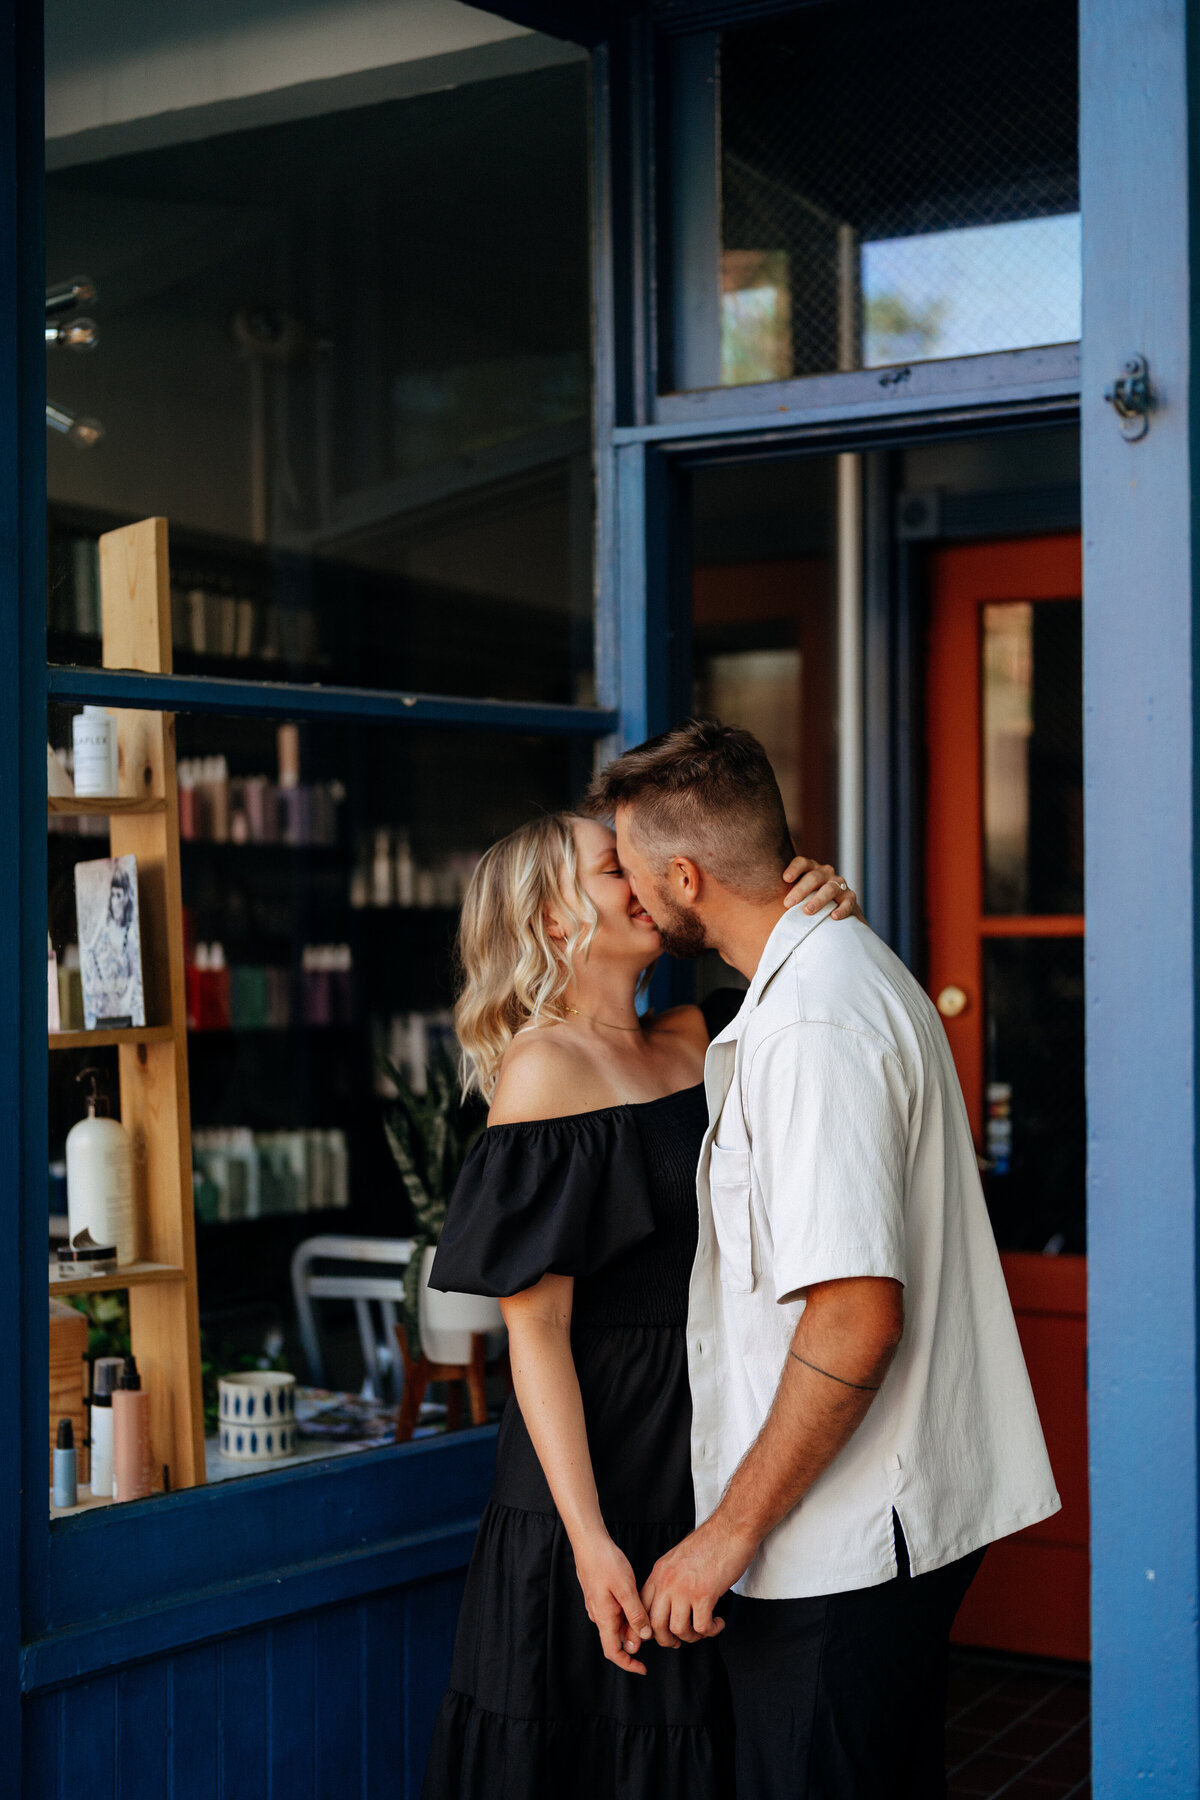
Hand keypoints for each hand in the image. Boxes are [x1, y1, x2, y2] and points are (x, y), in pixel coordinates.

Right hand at [573, 1531, 652, 1674]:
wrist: (589, 1541)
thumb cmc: (606, 1562)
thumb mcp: (626, 1588)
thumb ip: (635, 1614)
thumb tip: (644, 1637)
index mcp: (604, 1617)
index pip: (613, 1652)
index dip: (628, 1664)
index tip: (643, 1669)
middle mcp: (599, 1615)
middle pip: (617, 1639)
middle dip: (637, 1642)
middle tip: (659, 1635)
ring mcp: (598, 1605)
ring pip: (618, 1624)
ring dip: (634, 1626)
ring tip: (653, 1615)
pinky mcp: (600, 1595)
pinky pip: (615, 1612)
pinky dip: (629, 1613)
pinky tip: (640, 1601)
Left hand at [640, 1516, 756, 1648]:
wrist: (731, 1528)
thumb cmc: (710, 1543)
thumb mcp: (679, 1558)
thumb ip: (669, 1578)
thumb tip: (667, 1604)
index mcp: (659, 1572)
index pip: (641, 1607)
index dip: (648, 1627)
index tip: (659, 1635)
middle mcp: (667, 1581)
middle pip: (655, 1624)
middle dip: (667, 1639)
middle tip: (680, 1640)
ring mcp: (685, 1588)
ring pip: (678, 1630)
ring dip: (692, 1636)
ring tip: (703, 1629)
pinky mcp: (705, 1594)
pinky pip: (702, 1627)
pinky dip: (711, 1631)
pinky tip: (717, 1623)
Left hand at [782, 856, 861, 920]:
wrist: (835, 913)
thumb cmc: (807, 902)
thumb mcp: (795, 894)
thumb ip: (781, 891)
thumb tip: (750, 894)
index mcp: (810, 869)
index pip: (802, 862)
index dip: (794, 868)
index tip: (784, 879)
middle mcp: (826, 874)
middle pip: (814, 877)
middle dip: (800, 890)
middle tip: (787, 904)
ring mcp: (839, 885)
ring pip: (830, 888)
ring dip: (819, 899)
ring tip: (807, 911)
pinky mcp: (851, 899)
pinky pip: (849, 902)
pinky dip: (842, 909)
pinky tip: (833, 917)